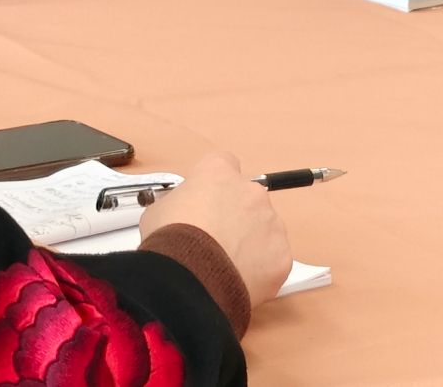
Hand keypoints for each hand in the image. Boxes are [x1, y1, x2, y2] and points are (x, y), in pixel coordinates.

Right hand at [139, 151, 292, 310]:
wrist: (190, 279)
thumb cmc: (170, 241)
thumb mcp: (159, 209)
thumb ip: (180, 203)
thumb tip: (182, 215)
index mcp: (218, 172)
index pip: (225, 164)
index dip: (216, 184)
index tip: (209, 200)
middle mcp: (250, 191)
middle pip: (248, 199)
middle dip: (236, 216)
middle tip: (215, 239)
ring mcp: (271, 222)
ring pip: (265, 229)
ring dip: (250, 242)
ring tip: (224, 264)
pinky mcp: (282, 255)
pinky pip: (274, 259)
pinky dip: (261, 270)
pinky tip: (237, 279)